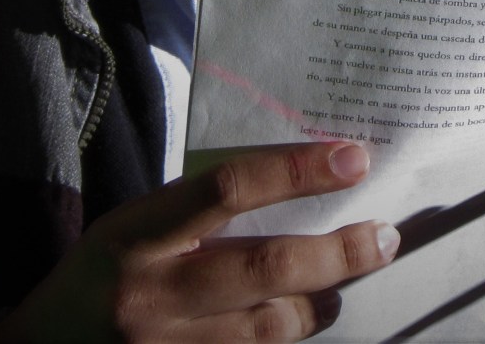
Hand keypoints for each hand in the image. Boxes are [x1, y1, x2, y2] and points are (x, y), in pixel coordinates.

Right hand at [0, 141, 398, 341]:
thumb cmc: (101, 272)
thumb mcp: (135, 223)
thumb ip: (202, 208)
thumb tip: (300, 180)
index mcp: (136, 233)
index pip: (228, 189)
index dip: (296, 171)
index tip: (353, 159)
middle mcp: (151, 294)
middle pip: (265, 268)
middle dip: (338, 253)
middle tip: (384, 236)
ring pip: (269, 327)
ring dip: (320, 303)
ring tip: (343, 283)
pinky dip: (285, 339)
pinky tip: (304, 319)